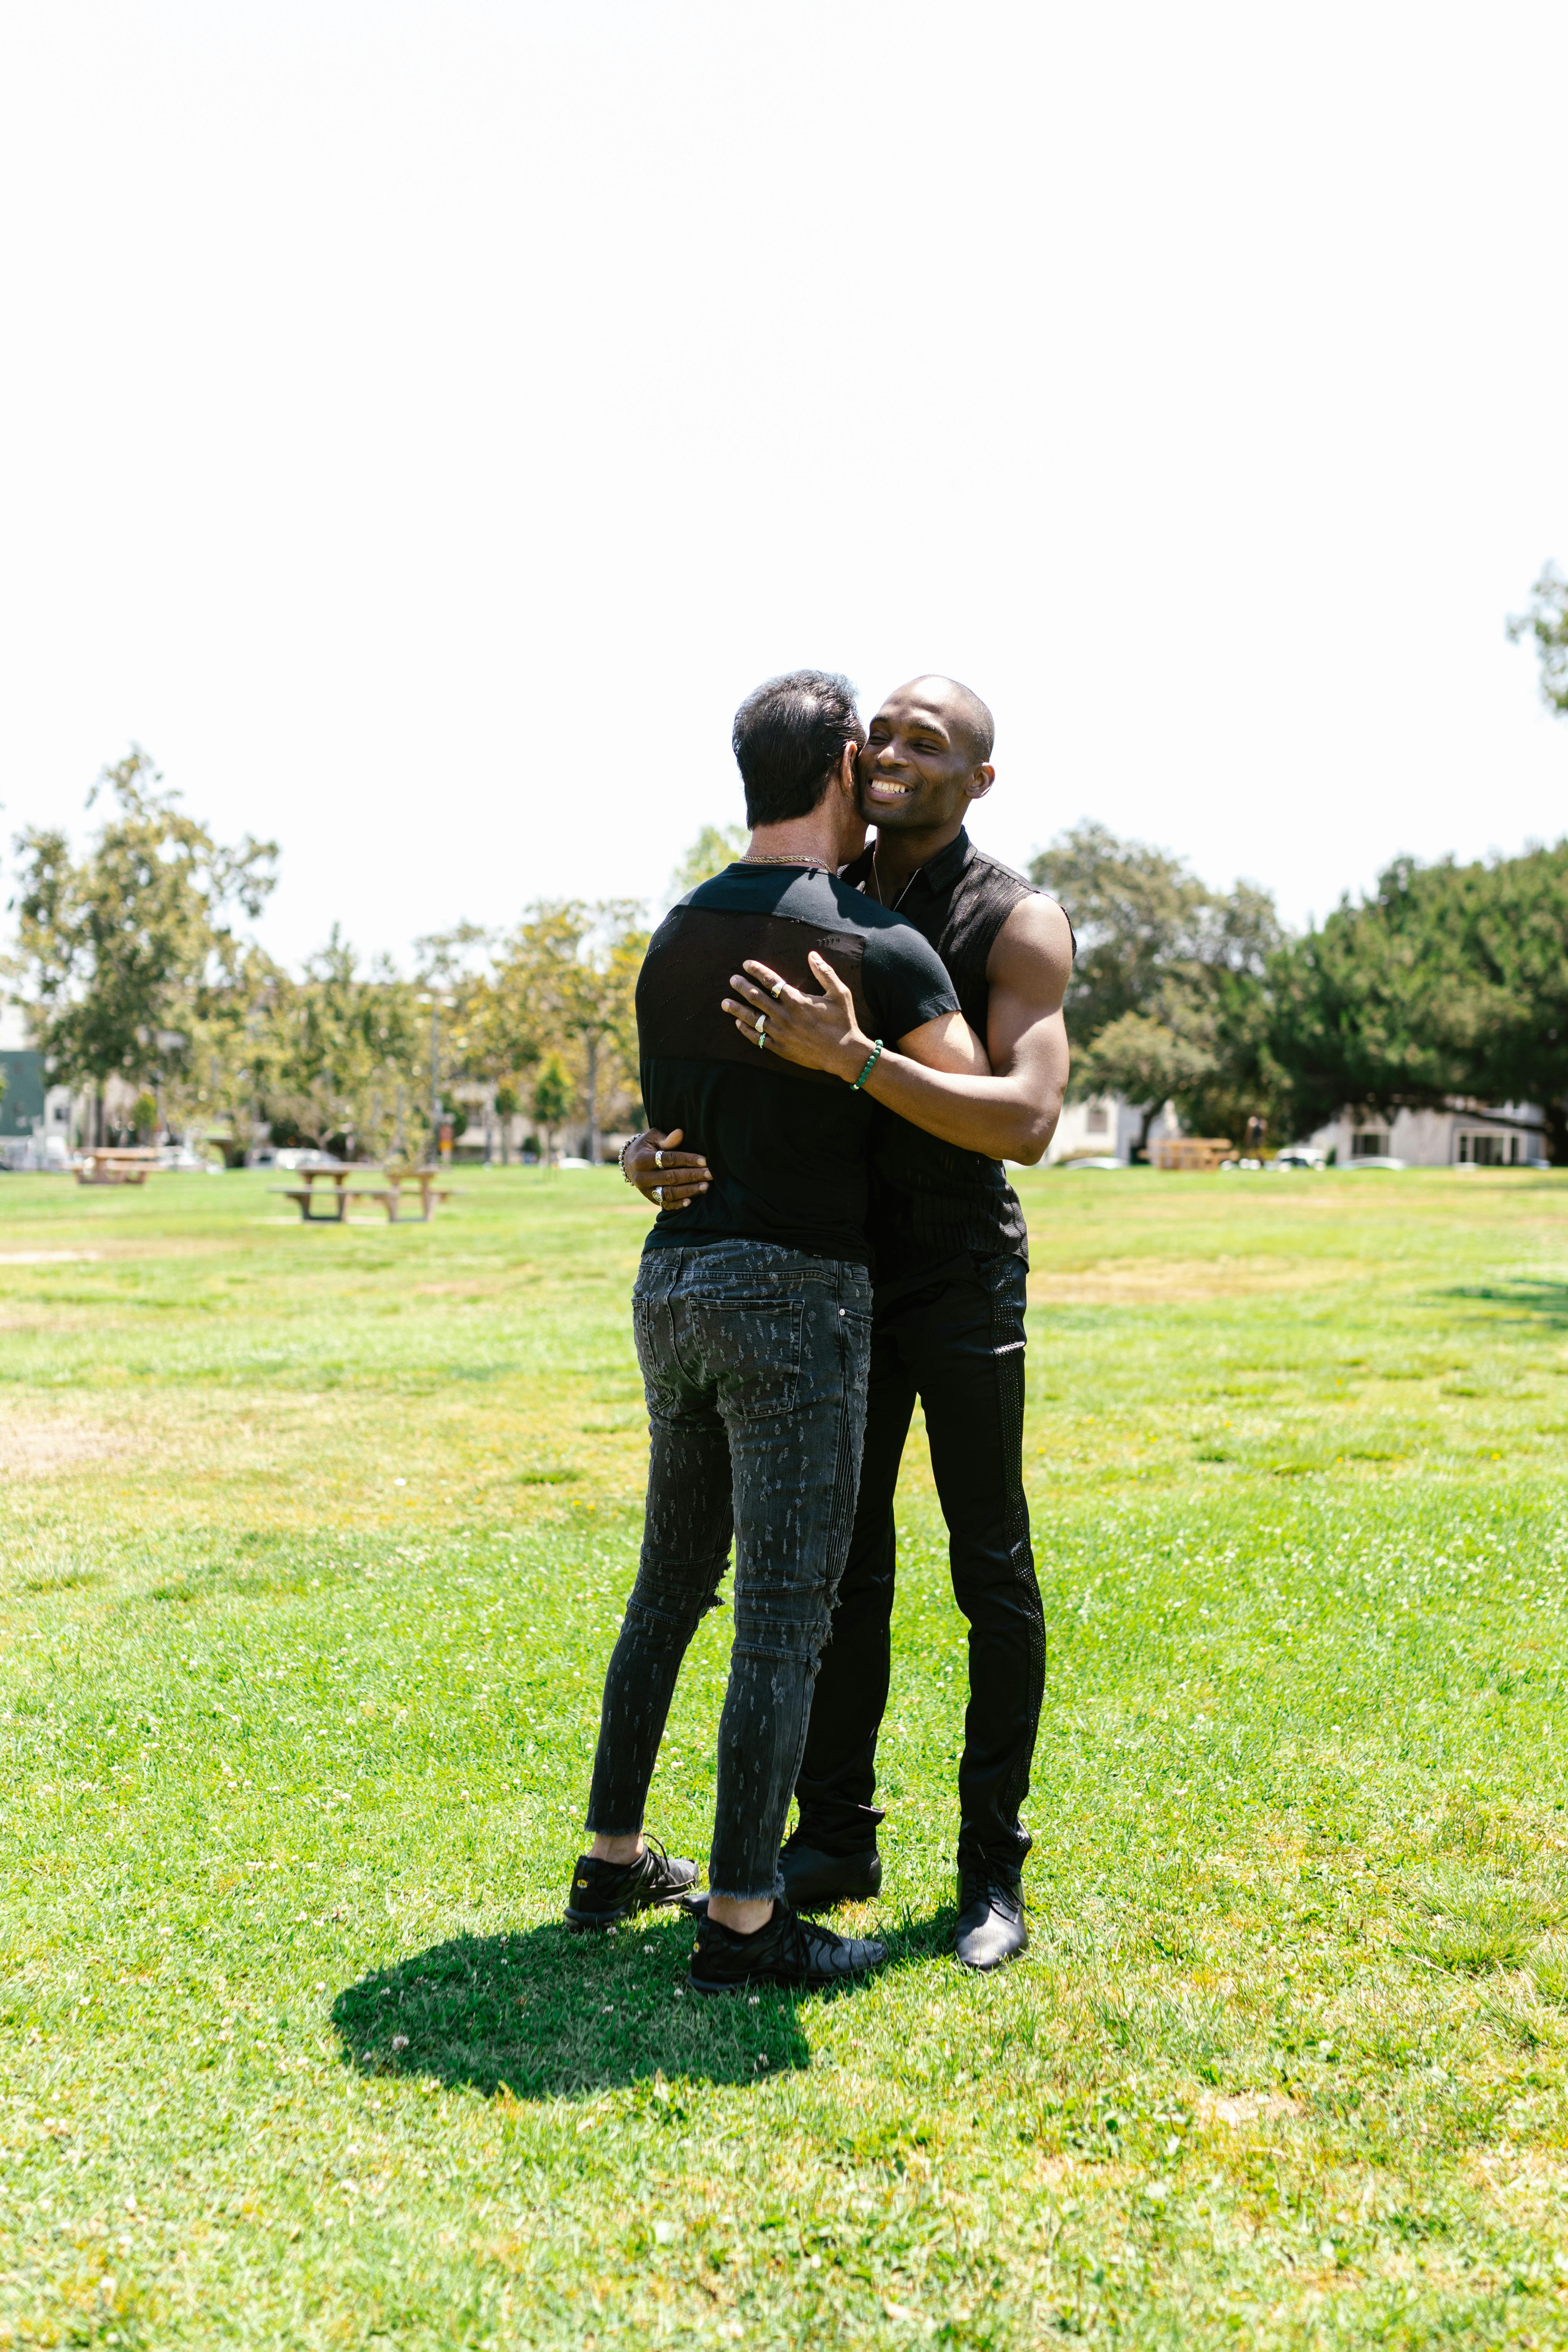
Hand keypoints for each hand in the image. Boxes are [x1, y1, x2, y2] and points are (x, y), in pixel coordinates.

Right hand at [621, 1127, 708, 1212]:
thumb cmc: (647, 1146)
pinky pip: (665, 1205)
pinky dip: (678, 1204)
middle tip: (710, 1174)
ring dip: (689, 1191)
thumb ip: (666, 1138)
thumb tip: (680, 1133)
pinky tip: (691, 1202)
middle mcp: (642, 1177)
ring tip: (706, 1186)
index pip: (668, 1160)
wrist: (630, 1163)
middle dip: (692, 1176)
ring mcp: (646, 1190)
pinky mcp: (650, 1199)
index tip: (704, 1160)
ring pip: (669, 1193)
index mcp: (642, 1159)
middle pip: (671, 1177)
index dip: (687, 1160)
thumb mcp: (653, 1137)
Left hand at [721, 954, 870, 1081]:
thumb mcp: (839, 993)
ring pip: (752, 1018)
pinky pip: (757, 1038)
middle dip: (741, 987)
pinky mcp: (780, 1048)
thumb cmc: (843, 1021)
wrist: (844, 1053)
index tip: (746, 964)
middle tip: (732, 980)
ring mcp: (780, 1033)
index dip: (757, 970)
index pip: (770, 980)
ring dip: (737, 1009)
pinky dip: (746, 1030)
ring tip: (724, 1003)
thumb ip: (824, 972)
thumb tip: (811, 954)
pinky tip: (738, 1024)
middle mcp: (784, 1015)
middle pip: (756, 997)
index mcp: (797, 1000)